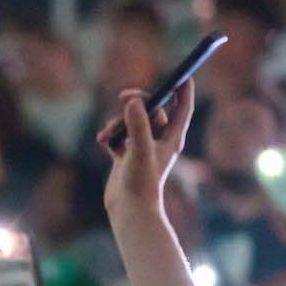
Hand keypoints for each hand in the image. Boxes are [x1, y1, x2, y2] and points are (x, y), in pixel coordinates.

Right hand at [98, 81, 195, 216]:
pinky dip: (110, 135)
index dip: (183, 90)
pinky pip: (118, 136)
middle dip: (139, 102)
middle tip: (125, 96)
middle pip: (153, 110)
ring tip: (107, 132)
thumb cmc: (141, 183)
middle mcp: (159, 142)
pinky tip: (102, 141)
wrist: (129, 211)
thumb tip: (133, 101)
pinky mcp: (126, 157)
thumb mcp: (140, 150)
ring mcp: (142, 149)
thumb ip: (137, 124)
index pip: (182, 108)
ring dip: (118, 122)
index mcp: (171, 139)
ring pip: (132, 122)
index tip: (182, 74)